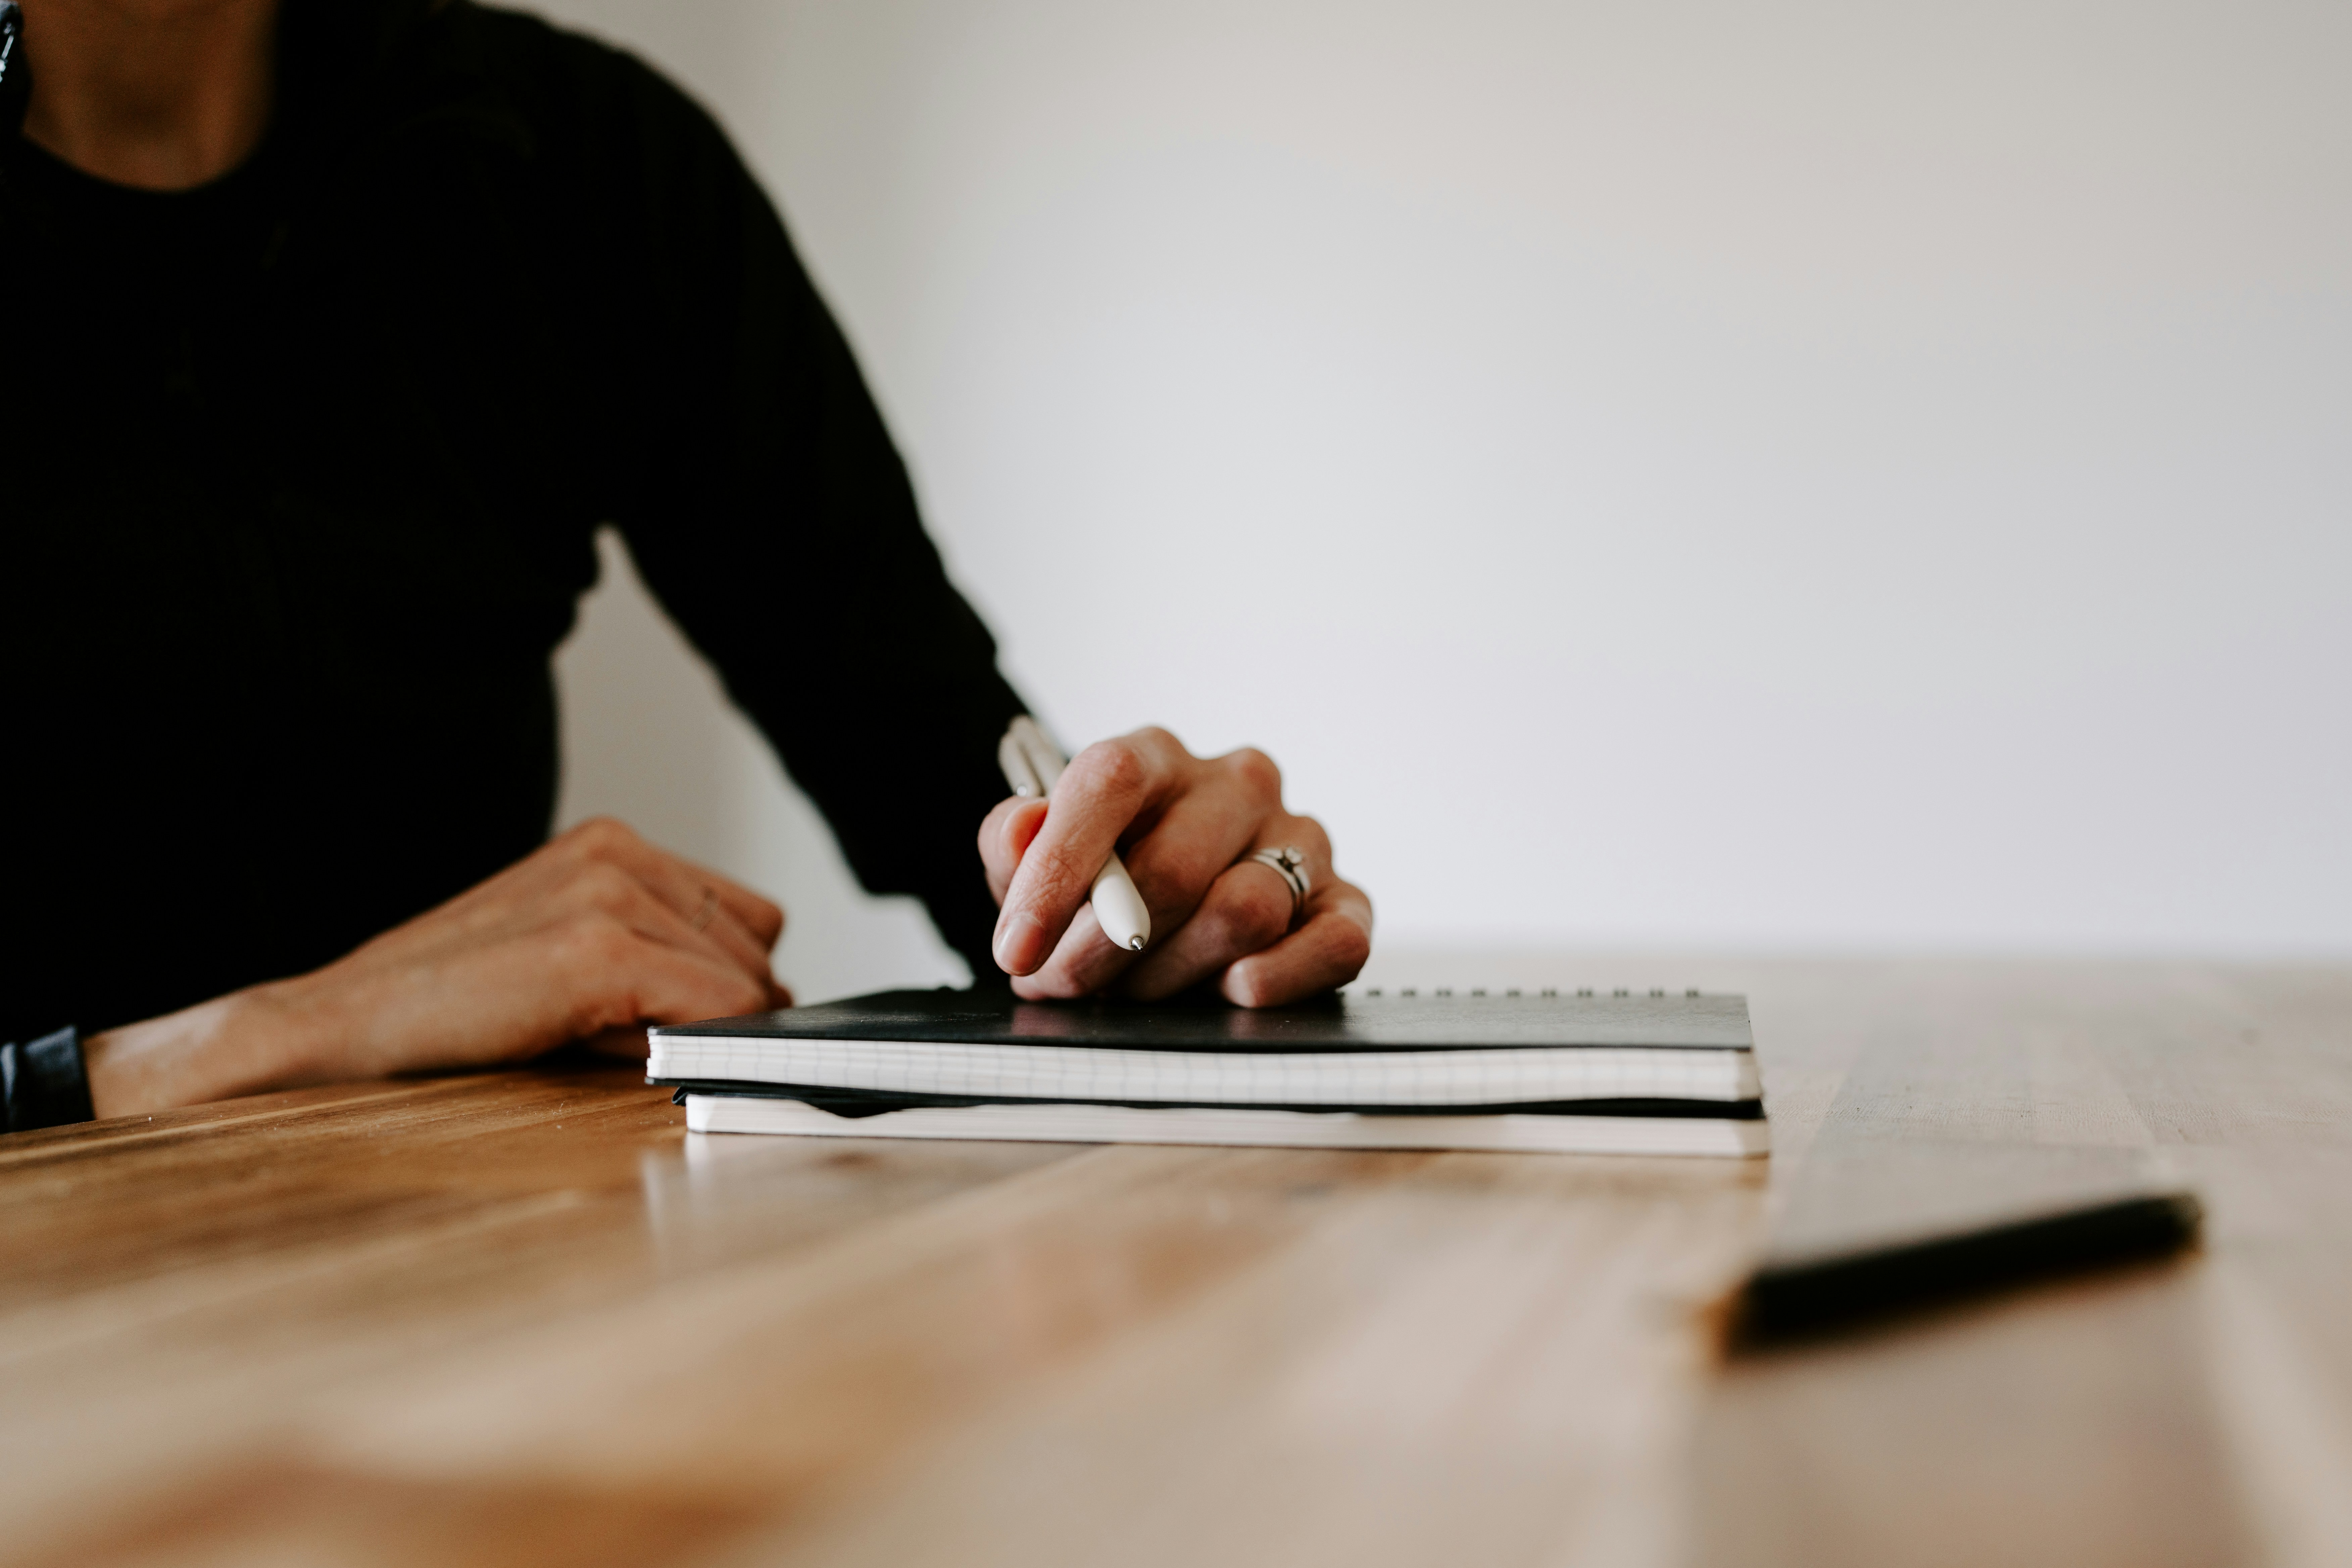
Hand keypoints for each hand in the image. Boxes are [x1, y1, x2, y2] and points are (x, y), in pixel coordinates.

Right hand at [84, 819, 787, 1117]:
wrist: (340, 1033)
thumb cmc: (450, 1011)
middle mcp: (615, 854)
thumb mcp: (567, 962)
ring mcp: (607, 895)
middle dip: (722, 1007)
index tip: (710, 1027)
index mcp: (610, 847)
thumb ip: (653, 959)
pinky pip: (719, 1005)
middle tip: (647, 1048)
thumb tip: (757, 1004)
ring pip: (743, 978)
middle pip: (755, 946)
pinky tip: (641, 1063)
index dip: (733, 979)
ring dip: (701, 1030)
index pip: (744, 915)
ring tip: (614, 1052)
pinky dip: (706, 1045)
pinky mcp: (597, 950)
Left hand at [978, 728, 1372, 1005]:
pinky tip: (1229, 989)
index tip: (1018, 945)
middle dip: (1102, 949)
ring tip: (1136, 988)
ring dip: (1171, 974)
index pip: (1112, 779)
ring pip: (1243, 912)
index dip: (1059, 867)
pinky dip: (1278, 979)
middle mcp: (1238, 785)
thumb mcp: (1035, 857)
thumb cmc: (1102, 877)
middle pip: (1173, 869)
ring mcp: (1299, 840)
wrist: (1168, 902)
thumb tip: (1020, 830)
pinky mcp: (1344, 901)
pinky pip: (1334, 945)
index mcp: (1157, 756)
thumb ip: (1013, 840)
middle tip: (1067, 983)